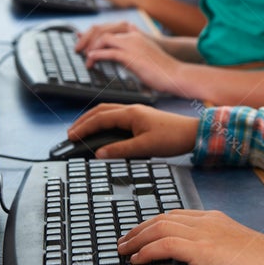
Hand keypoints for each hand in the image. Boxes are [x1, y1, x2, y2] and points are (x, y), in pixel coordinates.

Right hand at [67, 102, 198, 158]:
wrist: (193, 132)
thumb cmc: (172, 137)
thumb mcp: (145, 147)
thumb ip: (120, 150)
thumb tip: (99, 154)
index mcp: (130, 114)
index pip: (100, 119)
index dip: (83, 127)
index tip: (70, 136)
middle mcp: (132, 110)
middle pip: (101, 111)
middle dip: (84, 121)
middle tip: (71, 133)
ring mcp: (137, 112)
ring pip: (108, 111)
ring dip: (93, 119)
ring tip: (82, 130)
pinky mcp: (142, 117)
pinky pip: (117, 115)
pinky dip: (104, 121)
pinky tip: (104, 130)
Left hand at [82, 28, 182, 93]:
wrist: (175, 74)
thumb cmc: (162, 68)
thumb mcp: (146, 53)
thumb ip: (133, 47)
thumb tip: (120, 47)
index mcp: (135, 34)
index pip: (108, 27)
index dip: (92, 33)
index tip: (81, 40)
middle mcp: (132, 36)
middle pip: (101, 30)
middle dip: (87, 39)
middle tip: (78, 50)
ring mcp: (131, 45)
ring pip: (102, 39)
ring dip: (90, 48)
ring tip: (85, 58)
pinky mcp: (131, 57)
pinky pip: (108, 53)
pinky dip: (96, 56)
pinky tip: (91, 61)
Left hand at [118, 209, 263, 264]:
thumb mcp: (235, 251)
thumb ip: (216, 251)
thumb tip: (201, 264)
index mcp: (214, 219)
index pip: (175, 215)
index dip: (153, 223)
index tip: (139, 234)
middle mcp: (206, 221)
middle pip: (163, 217)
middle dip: (139, 229)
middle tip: (123, 241)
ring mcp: (204, 233)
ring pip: (159, 227)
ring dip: (136, 238)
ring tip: (123, 250)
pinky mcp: (203, 249)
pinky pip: (165, 244)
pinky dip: (147, 250)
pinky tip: (138, 259)